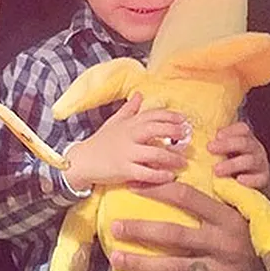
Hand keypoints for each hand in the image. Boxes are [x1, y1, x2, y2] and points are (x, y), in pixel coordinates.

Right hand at [64, 93, 186, 190]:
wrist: (82, 161)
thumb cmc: (101, 142)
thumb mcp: (114, 122)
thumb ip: (129, 109)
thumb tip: (139, 94)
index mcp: (128, 124)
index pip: (151, 115)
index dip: (169, 116)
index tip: (183, 119)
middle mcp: (128, 136)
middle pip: (154, 129)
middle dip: (173, 131)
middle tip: (187, 135)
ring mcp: (126, 153)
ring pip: (154, 153)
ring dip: (172, 157)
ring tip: (183, 161)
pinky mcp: (124, 170)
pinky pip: (146, 172)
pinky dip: (159, 175)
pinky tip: (170, 176)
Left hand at [110, 182, 265, 270]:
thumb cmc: (253, 231)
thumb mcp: (242, 207)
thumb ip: (213, 195)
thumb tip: (173, 174)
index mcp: (228, 217)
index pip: (189, 199)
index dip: (159, 191)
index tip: (133, 186)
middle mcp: (224, 245)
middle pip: (177, 237)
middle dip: (143, 231)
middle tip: (115, 227)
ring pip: (177, 270)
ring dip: (144, 265)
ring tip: (117, 259)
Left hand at [209, 121, 269, 197]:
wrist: (251, 186)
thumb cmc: (232, 164)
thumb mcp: (225, 152)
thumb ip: (214, 144)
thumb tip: (188, 138)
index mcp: (245, 139)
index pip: (242, 129)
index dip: (230, 130)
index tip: (216, 135)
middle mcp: (254, 150)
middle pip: (244, 143)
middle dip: (226, 145)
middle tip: (209, 148)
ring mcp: (260, 165)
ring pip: (250, 161)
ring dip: (232, 164)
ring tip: (216, 170)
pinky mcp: (263, 181)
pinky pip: (259, 179)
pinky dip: (249, 180)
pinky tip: (238, 181)